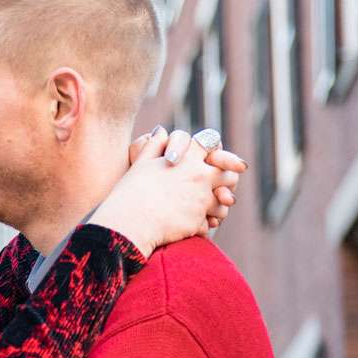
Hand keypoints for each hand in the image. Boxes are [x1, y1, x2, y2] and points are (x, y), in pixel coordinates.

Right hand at [92, 128, 246, 256]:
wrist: (129, 222)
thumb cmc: (131, 192)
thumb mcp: (141, 164)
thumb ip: (154, 145)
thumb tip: (161, 130)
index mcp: (187, 159)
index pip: (212, 145)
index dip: (215, 151)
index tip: (214, 159)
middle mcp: (199, 177)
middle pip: (228, 174)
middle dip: (226, 180)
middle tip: (218, 188)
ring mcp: (201, 200)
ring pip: (223, 203)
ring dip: (218, 207)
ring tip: (208, 212)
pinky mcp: (197, 222)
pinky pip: (208, 224)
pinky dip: (201, 226)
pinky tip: (191, 227)